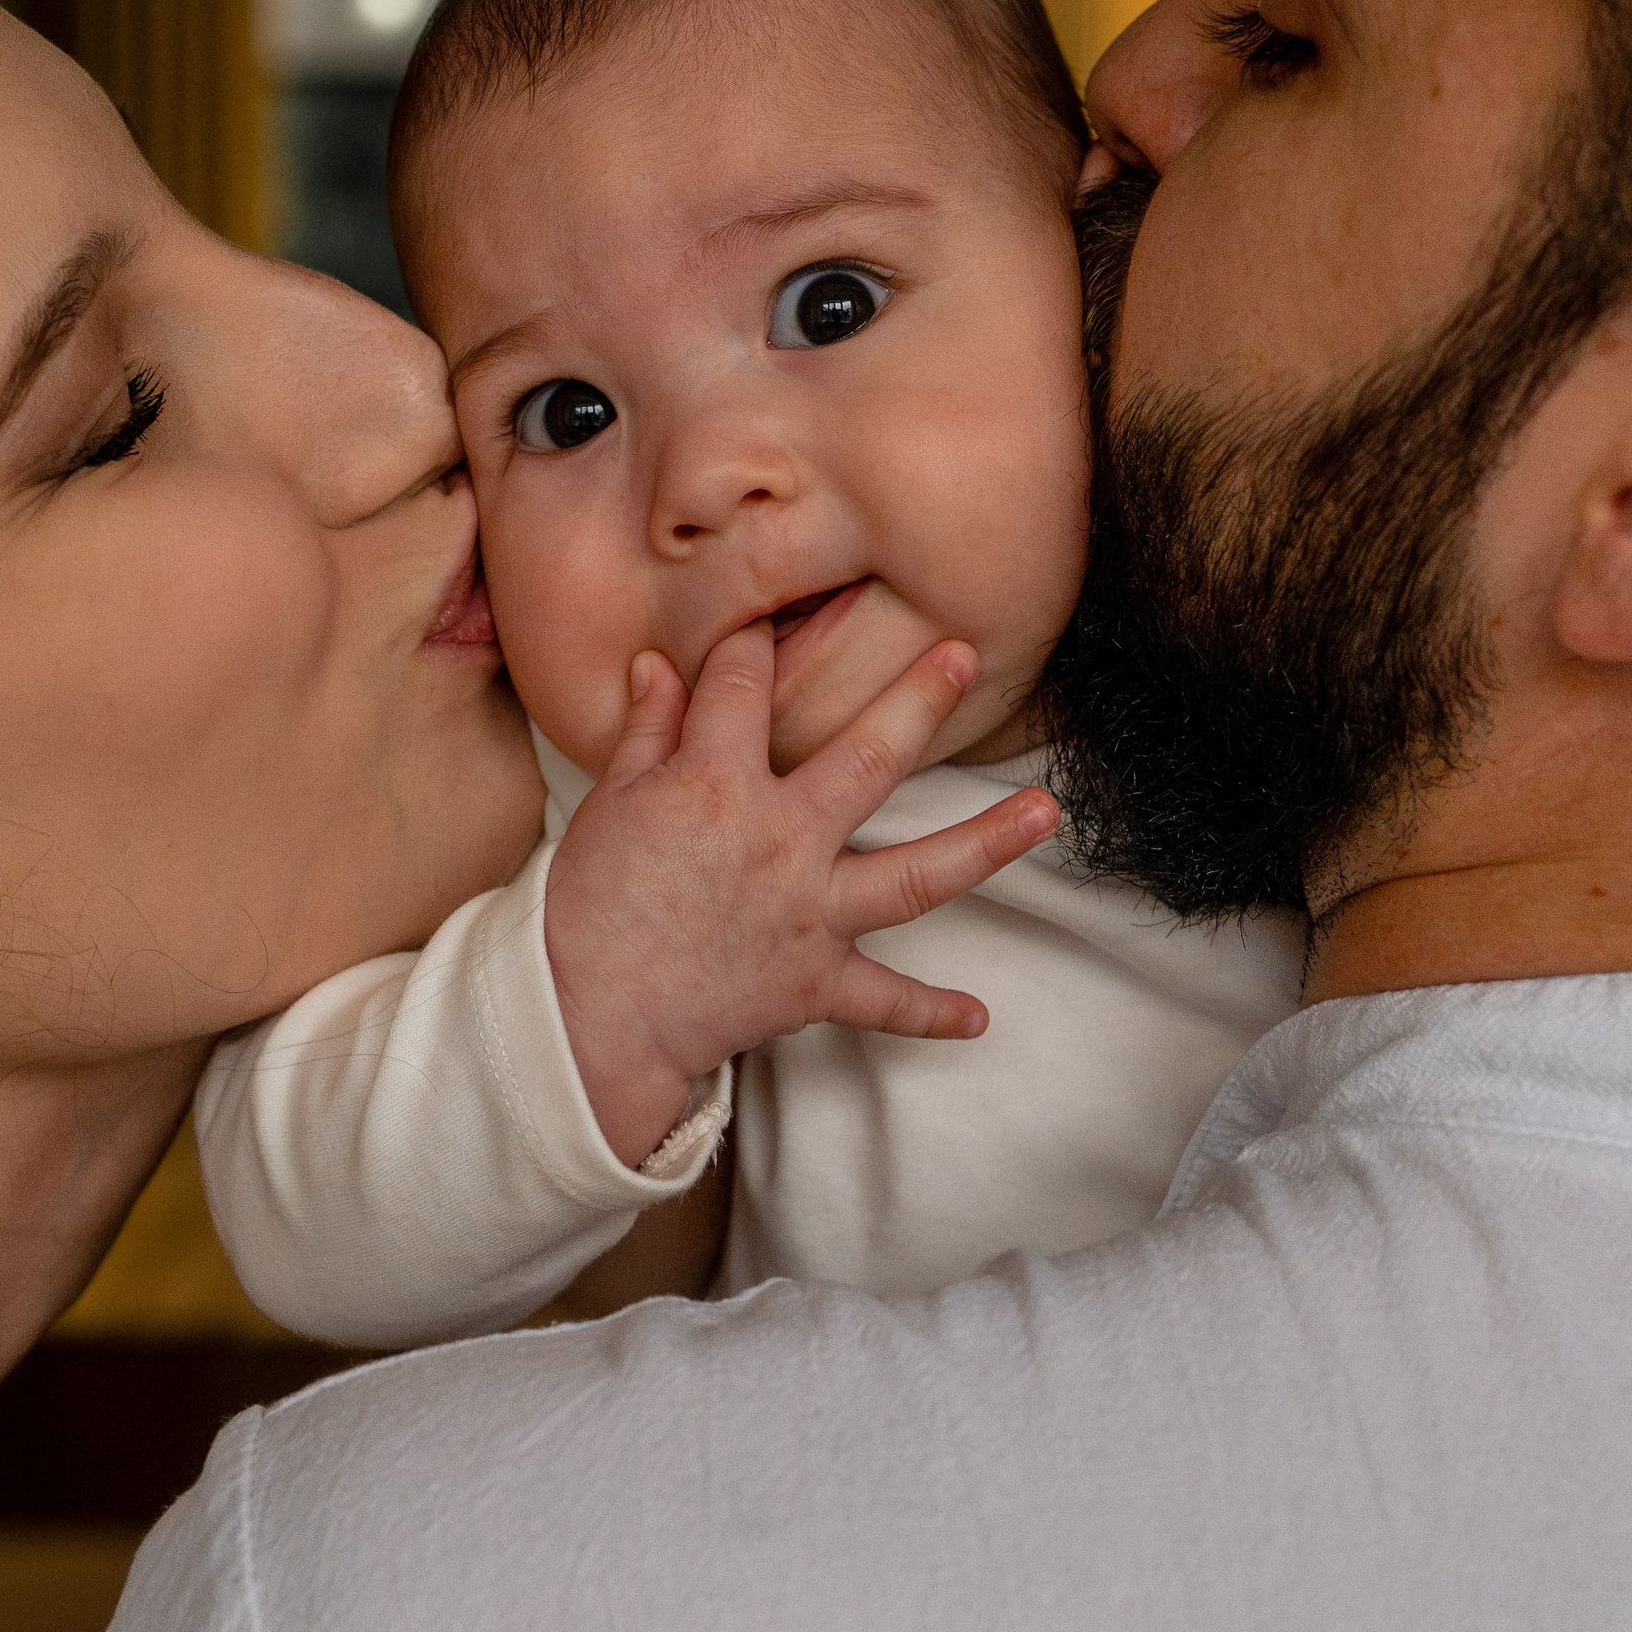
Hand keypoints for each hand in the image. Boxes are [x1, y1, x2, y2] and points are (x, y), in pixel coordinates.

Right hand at [543, 623, 1058, 1165]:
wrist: (586, 1014)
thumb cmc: (588, 903)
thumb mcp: (610, 802)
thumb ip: (649, 731)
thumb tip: (660, 665)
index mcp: (718, 785)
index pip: (745, 688)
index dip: (753, 643)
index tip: (773, 615)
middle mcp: (782, 840)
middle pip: (869, 757)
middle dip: (921, 701)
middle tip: (964, 654)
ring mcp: (809, 913)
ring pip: (916, 874)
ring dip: (985, 842)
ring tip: (1045, 812)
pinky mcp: (815, 983)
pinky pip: (885, 1001)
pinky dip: (930, 1012)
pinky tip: (978, 1016)